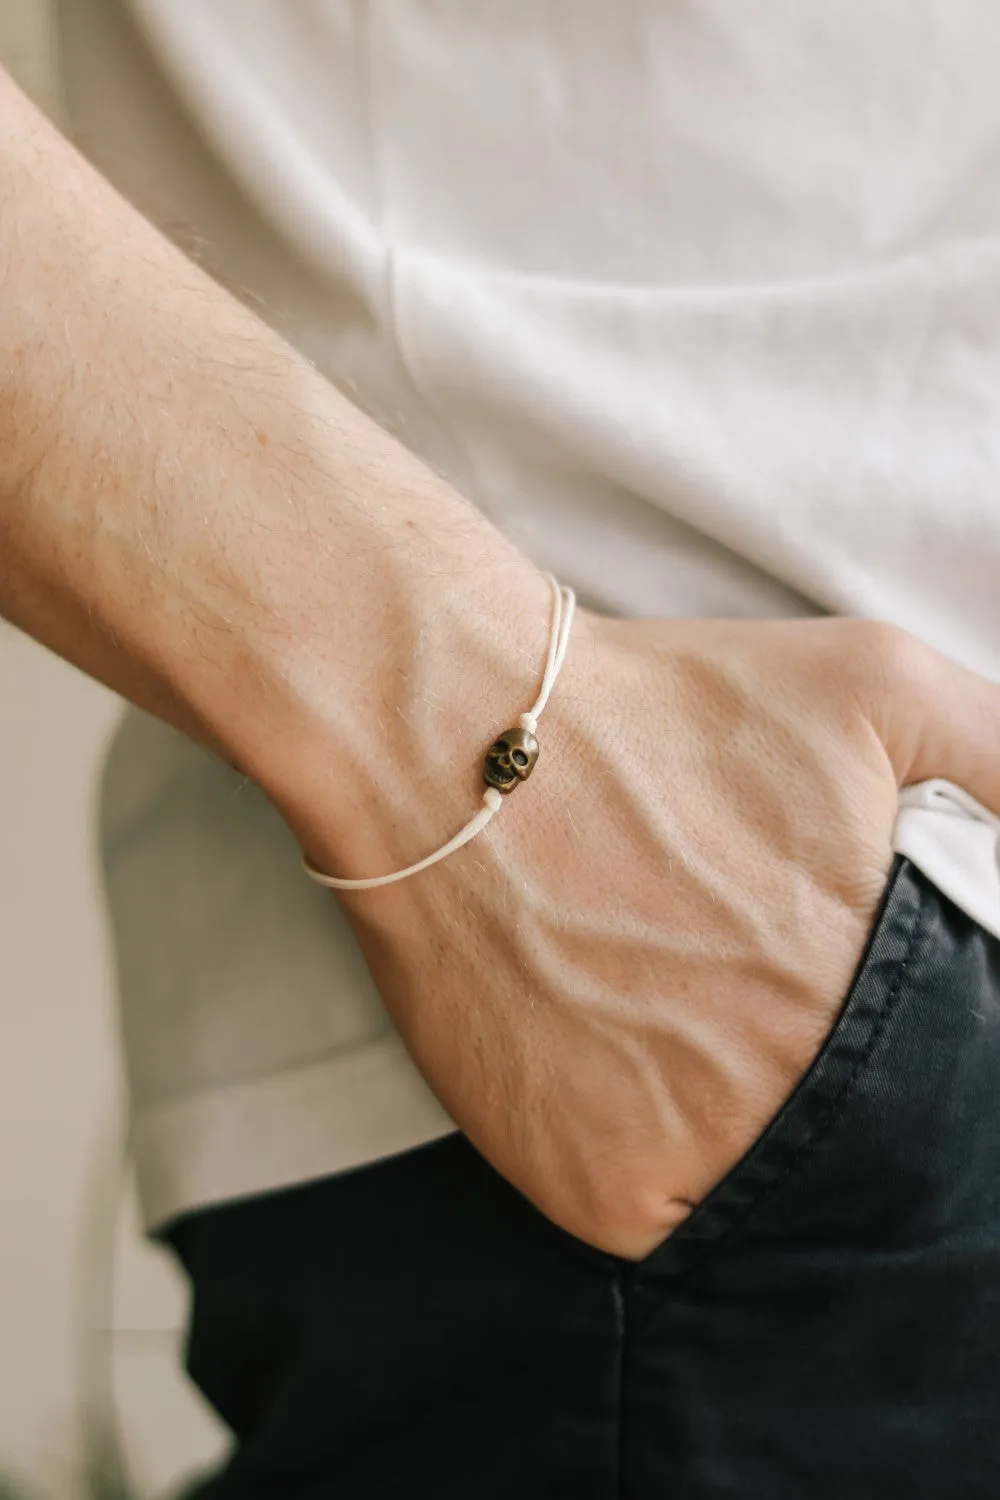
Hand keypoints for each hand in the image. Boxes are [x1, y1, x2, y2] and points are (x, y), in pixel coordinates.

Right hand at [298, 610, 999, 1258]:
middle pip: (855, 1138)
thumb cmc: (660, 712)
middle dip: (814, 1073)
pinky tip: (616, 1057)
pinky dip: (651, 1161)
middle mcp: (795, 1090)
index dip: (891, 1037)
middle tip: (738, 993)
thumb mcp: (876, 685)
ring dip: (736, 1126)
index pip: (944, 1080)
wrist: (454, 744)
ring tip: (674, 1014)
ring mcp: (689, 1154)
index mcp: (877, 986)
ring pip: (763, 1190)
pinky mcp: (591, 1189)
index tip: (834, 990)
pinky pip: (660, 1221)